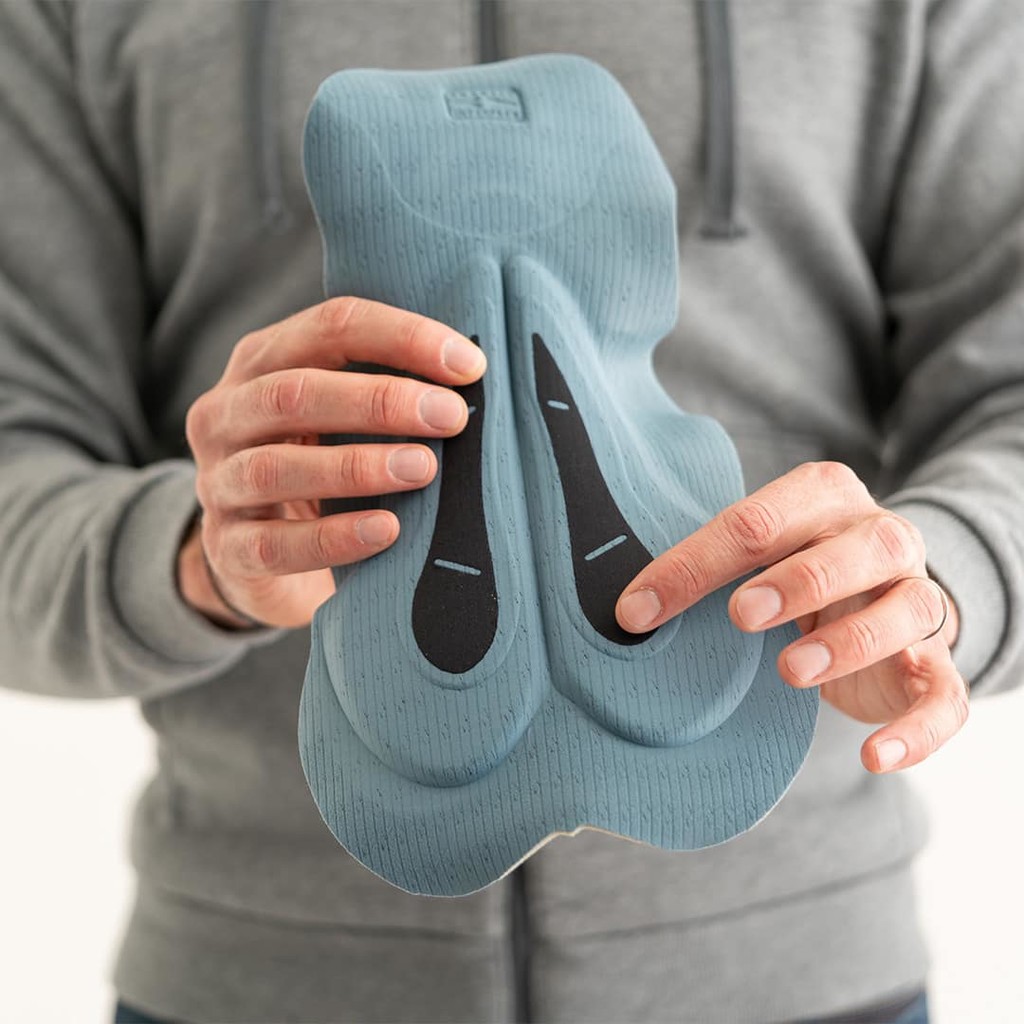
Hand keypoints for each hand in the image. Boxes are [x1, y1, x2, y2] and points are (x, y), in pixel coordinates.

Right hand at [181, 296, 486, 628]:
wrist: (259, 557)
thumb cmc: (322, 466)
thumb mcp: (340, 418)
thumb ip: (385, 390)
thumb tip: (476, 377)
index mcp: (261, 362)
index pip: (330, 327)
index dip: (402, 338)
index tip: (470, 365)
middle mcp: (226, 414)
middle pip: (294, 392)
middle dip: (379, 401)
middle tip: (451, 416)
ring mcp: (218, 483)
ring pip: (275, 467)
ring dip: (357, 466)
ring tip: (424, 469)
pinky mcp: (227, 549)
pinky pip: (273, 545)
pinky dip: (333, 538)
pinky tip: (387, 531)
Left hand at [614, 461, 968, 773]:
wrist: (877, 590)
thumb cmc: (794, 566)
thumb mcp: (753, 554)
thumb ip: (704, 569)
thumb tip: (629, 612)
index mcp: (823, 497)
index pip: (757, 522)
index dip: (695, 565)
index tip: (638, 610)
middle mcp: (881, 538)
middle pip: (854, 551)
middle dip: (797, 582)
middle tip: (740, 615)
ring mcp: (916, 597)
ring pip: (905, 612)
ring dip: (848, 644)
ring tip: (790, 671)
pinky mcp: (935, 660)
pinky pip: (945, 697)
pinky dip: (916, 731)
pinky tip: (872, 756)